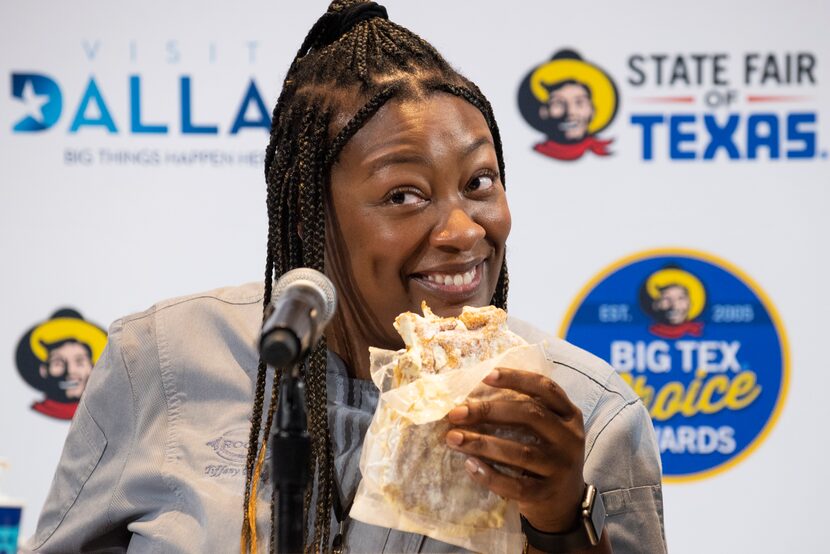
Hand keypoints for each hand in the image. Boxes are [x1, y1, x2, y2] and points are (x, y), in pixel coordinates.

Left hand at [445, 367, 585, 532]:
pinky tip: (470, 466)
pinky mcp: (547, 493)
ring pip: (520, 452)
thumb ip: (525, 411)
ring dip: (483, 444)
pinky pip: (516, 485)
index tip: (485, 376)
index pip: (545, 388)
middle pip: (530, 416)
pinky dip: (490, 475)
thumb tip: (473, 396)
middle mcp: (570, 439)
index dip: (516, 378)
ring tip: (454, 438)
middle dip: (489, 411)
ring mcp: (561, 467)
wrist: (565, 502)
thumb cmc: (546, 455)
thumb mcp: (548, 429)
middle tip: (456, 413)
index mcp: (569, 415)